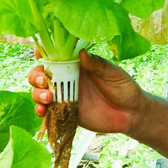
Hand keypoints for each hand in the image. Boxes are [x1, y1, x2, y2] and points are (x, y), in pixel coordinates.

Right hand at [29, 50, 145, 134]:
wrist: (132, 114)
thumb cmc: (124, 87)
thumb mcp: (113, 73)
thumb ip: (97, 64)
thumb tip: (81, 53)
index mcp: (77, 65)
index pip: (55, 56)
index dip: (44, 53)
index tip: (40, 53)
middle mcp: (67, 79)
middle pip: (42, 75)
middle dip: (35, 76)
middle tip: (42, 81)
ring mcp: (65, 96)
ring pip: (41, 93)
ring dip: (37, 94)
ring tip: (48, 98)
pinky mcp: (67, 113)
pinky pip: (49, 112)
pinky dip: (41, 111)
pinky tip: (43, 112)